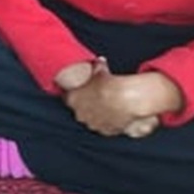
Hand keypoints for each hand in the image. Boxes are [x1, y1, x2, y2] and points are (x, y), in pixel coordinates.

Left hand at [64, 67, 181, 137]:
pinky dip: (110, 122)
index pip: (69, 98)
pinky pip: (105, 127)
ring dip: (98, 114)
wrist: (125, 100)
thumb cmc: (110, 84)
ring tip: (109, 105)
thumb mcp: (100, 71)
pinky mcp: (106, 131)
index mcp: (73, 100)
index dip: (77, 93)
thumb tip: (100, 61)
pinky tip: (116, 114)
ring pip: (93, 120)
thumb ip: (97, 67)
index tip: (84, 90)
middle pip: (80, 110)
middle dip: (87, 104)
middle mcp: (80, 114)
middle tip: (98, 97)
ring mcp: (93, 124)